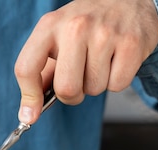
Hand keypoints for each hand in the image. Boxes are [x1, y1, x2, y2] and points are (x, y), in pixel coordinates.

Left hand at [14, 0, 157, 123]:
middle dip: (72, 95)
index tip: (29, 116)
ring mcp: (105, 34)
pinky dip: (116, 81)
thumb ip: (42, 72)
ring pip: (93, 90)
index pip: (27, 68)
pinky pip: (116, 85)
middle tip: (78, 81)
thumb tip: (29, 111)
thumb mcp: (57, 37)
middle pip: (66, 88)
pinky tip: (116, 60)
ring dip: (96, 85)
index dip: (29, 98)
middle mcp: (75, 27)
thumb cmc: (86, 25)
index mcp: (49, 25)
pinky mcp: (131, 43)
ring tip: (100, 61)